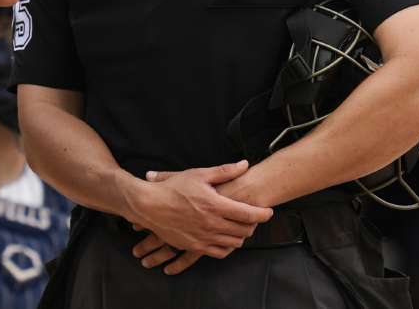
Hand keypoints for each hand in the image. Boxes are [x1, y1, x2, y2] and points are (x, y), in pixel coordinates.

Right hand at [119, 160, 271, 260]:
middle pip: (245, 230)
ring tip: (240, 227)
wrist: (149, 206)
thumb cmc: (173, 188)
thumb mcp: (198, 174)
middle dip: (253, 224)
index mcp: (215, 205)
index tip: (268, 211)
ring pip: (234, 243)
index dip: (263, 214)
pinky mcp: (195, 246)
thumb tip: (245, 165)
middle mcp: (212, 224)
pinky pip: (220, 252)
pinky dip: (228, 247)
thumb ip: (224, 171)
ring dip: (241, 235)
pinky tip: (226, 238)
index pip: (249, 214)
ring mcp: (204, 237)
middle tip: (253, 217)